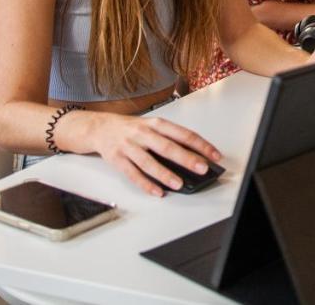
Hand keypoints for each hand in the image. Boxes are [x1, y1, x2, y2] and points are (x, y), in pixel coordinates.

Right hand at [84, 112, 221, 197]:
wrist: (100, 127)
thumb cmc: (131, 128)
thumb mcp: (152, 126)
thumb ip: (170, 139)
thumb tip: (194, 156)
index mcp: (156, 124)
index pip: (183, 134)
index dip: (200, 145)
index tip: (214, 155)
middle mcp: (143, 134)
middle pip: (167, 147)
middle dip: (186, 158)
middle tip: (202, 168)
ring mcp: (129, 146)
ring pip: (149, 162)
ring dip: (165, 174)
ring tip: (179, 184)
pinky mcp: (117, 159)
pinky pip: (132, 173)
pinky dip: (145, 184)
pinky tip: (157, 191)